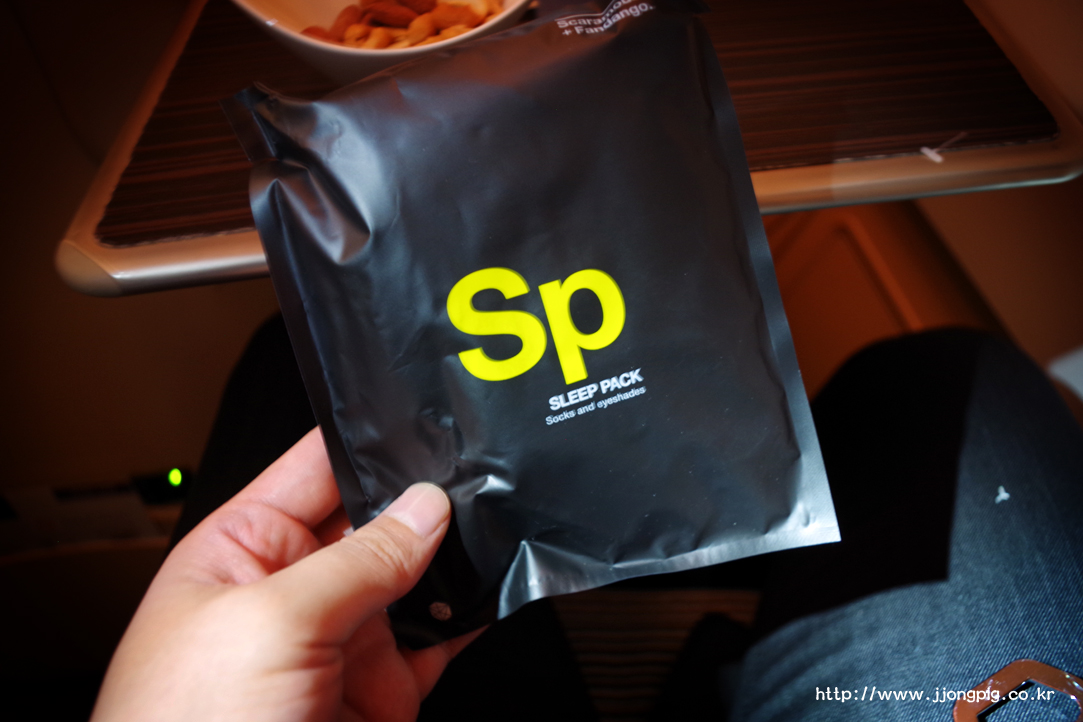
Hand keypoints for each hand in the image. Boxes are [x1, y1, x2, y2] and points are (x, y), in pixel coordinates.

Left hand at [92, 428, 477, 721]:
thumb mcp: (269, 625)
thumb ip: (356, 563)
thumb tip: (422, 510)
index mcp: (241, 550)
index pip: (314, 470)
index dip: (369, 441)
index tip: (428, 418)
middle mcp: (291, 590)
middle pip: (375, 523)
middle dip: (424, 502)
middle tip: (482, 476)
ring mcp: (338, 642)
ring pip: (414, 579)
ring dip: (456, 559)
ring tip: (499, 527)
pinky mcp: (378, 692)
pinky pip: (436, 640)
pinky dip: (471, 618)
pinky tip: (495, 594)